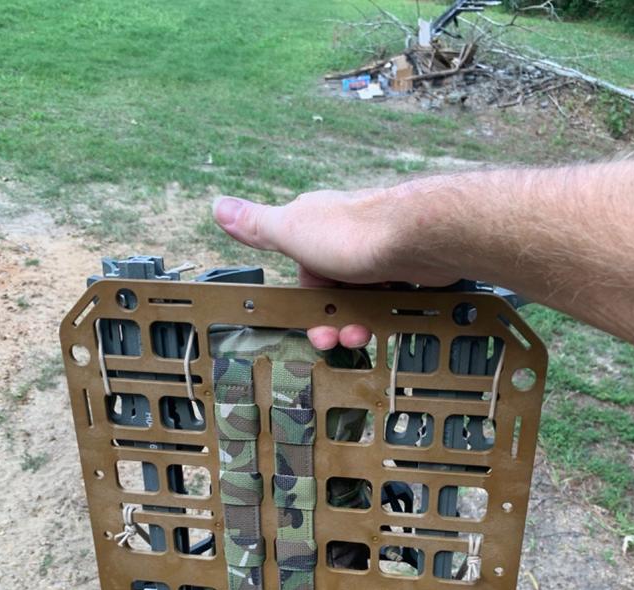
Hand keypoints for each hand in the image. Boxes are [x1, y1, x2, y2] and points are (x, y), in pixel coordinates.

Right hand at [212, 186, 460, 349]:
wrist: (417, 236)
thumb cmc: (351, 233)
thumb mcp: (291, 229)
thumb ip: (256, 225)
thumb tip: (217, 205)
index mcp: (315, 227)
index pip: (303, 275)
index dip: (305, 306)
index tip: (312, 327)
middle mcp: (345, 238)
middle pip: (333, 292)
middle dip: (334, 321)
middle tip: (341, 340)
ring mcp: (377, 252)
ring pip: (361, 298)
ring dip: (359, 322)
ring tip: (364, 335)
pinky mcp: (406, 266)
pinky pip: (390, 297)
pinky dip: (386, 313)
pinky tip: (389, 322)